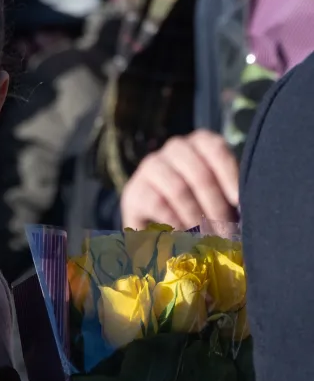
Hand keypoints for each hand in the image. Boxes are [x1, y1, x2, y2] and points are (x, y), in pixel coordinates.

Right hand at [120, 130, 239, 229]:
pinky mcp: (135, 191)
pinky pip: (158, 204)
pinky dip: (174, 222)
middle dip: (215, 206)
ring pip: (178, 189)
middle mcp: (175, 148)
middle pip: (199, 174)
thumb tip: (244, 212)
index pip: (216, 150)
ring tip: (206, 237)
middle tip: (225, 232)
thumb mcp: (216, 195)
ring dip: (196, 217)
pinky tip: (185, 235)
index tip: (238, 203)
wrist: (155, 221)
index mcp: (200, 143)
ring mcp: (151, 167)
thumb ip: (229, 195)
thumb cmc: (196, 205)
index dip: (230, 176)